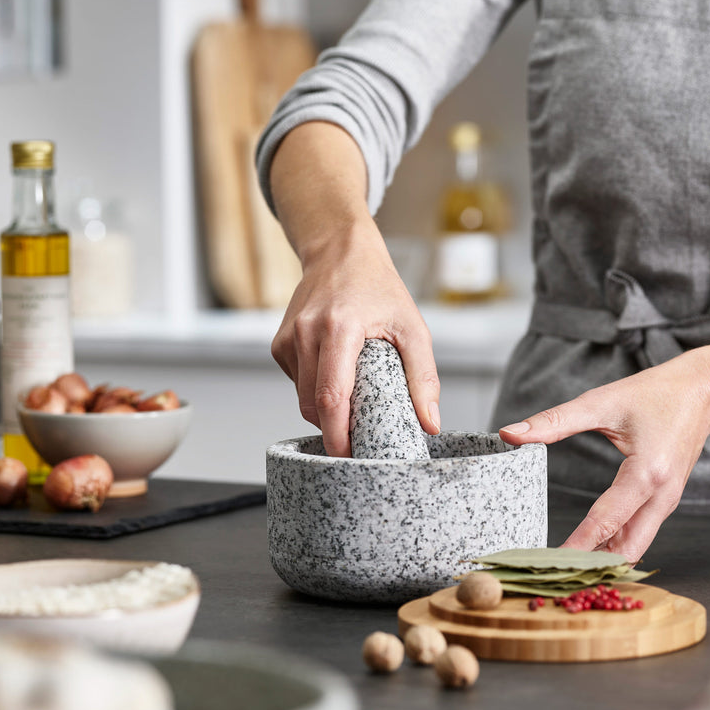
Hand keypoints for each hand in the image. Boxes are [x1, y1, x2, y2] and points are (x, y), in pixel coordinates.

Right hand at [271, 223, 440, 457]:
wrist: (340, 252)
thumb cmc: (379, 288)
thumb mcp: (412, 327)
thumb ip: (423, 376)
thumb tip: (430, 423)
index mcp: (338, 328)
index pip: (331, 396)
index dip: (337, 434)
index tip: (349, 457)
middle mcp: (306, 333)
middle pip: (312, 404)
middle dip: (334, 429)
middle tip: (360, 439)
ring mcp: (287, 338)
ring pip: (303, 397)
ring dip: (326, 409)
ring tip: (354, 396)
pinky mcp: (279, 344)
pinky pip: (298, 383)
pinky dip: (316, 389)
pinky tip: (336, 372)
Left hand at [498, 353, 709, 561]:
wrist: (703, 391)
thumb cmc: (656, 394)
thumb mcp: (600, 403)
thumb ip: (554, 421)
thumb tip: (511, 433)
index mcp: (647, 474)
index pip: (606, 522)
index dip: (576, 546)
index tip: (550, 563)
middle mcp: (662, 496)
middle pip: (627, 550)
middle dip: (591, 565)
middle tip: (553, 573)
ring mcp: (667, 502)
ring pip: (635, 546)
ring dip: (603, 559)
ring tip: (565, 568)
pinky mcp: (665, 501)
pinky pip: (640, 533)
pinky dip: (616, 546)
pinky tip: (590, 550)